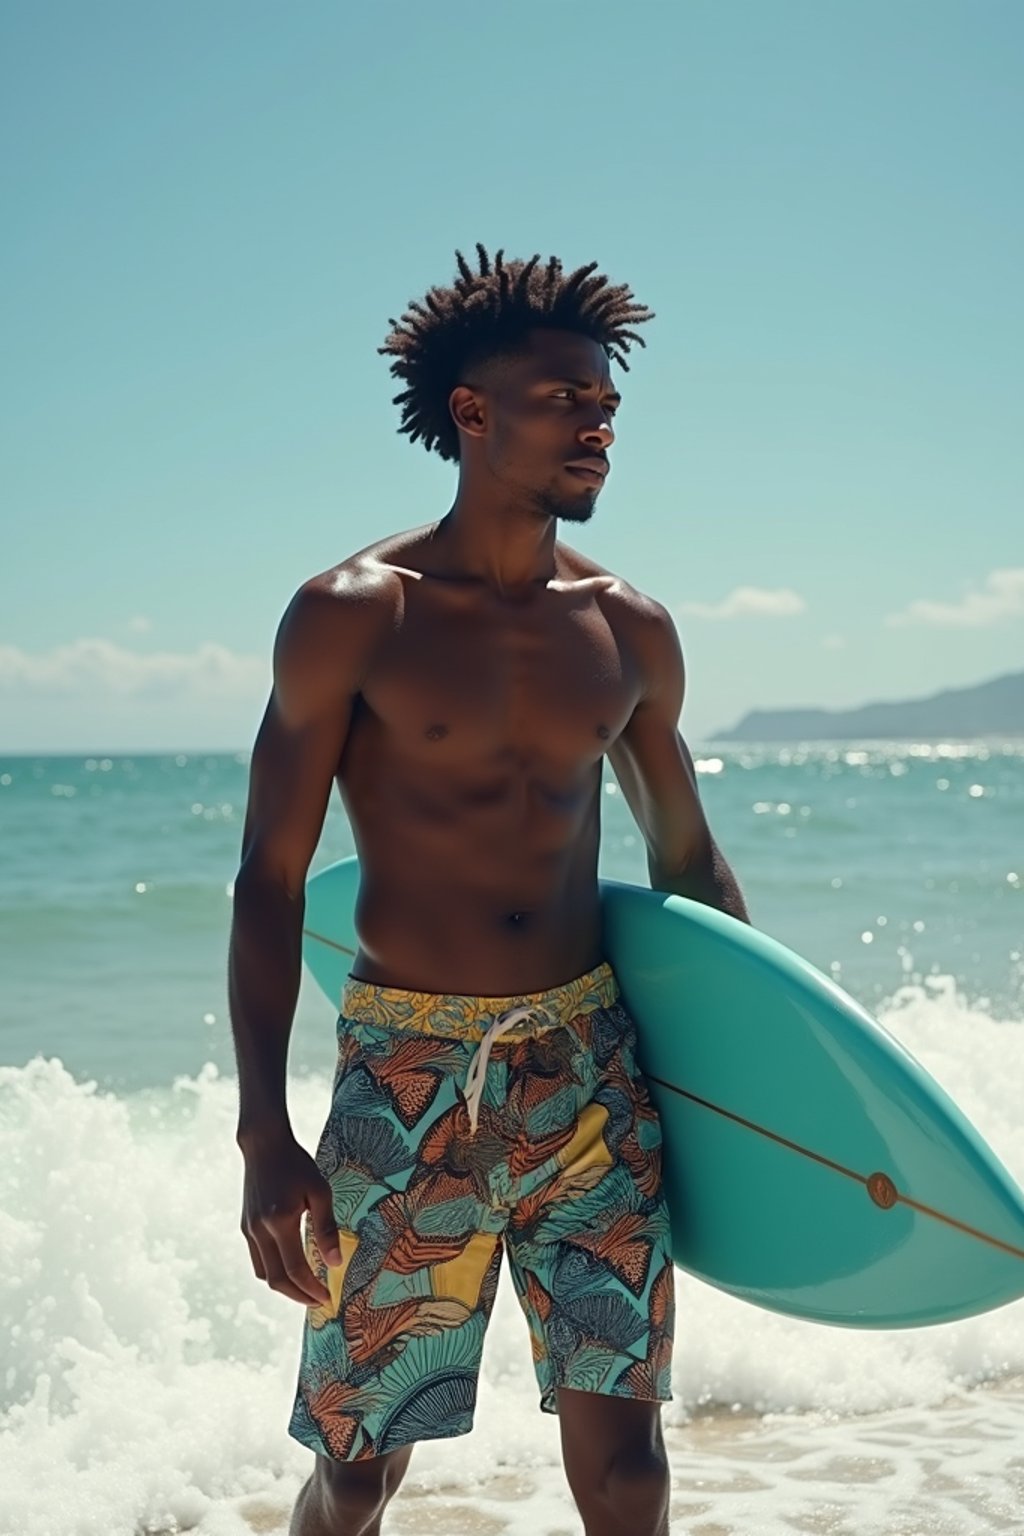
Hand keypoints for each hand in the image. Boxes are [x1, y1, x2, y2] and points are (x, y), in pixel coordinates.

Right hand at [239, 1131, 341, 1305]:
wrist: (264, 1146)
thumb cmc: (297, 1165)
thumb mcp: (319, 1191)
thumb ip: (326, 1228)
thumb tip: (336, 1263)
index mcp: (280, 1222)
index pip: (295, 1269)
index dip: (312, 1289)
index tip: (327, 1298)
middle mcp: (260, 1230)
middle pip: (276, 1280)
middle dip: (299, 1296)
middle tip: (319, 1301)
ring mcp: (249, 1230)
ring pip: (263, 1274)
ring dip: (284, 1288)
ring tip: (306, 1290)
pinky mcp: (245, 1227)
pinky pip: (257, 1260)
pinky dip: (273, 1272)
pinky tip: (289, 1269)